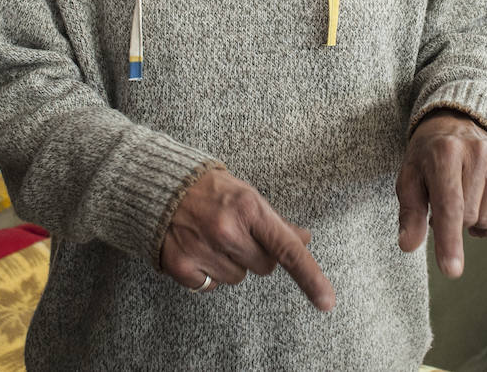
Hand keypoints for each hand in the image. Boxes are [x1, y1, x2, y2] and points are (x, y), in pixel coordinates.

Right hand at [159, 168, 335, 310]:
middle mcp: (226, 230)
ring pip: (237, 278)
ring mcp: (202, 249)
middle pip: (264, 267)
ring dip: (230, 263)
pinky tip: (197, 248)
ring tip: (212, 237)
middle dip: (255, 254)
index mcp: (248, 208)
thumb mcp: (247, 196)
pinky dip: (206, 273)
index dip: (310, 276)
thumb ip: (275, 221)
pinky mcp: (181, 266)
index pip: (287, 249)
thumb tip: (304, 239)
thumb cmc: (209, 189)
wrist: (159, 186)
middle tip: (236, 233)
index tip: (326, 301)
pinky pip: (210, 286)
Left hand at [396, 110, 486, 277]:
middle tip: (444, 200)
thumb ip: (409, 213)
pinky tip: (480, 203)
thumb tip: (408, 245)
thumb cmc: (427, 156)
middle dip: (453, 222)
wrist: (456, 121)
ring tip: (462, 196)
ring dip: (473, 220)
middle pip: (469, 218)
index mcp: (445, 154)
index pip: (449, 207)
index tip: (451, 271)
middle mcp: (478, 152)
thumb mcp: (409, 178)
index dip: (449, 241)